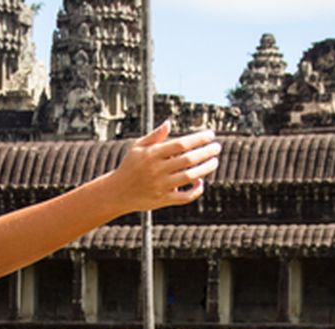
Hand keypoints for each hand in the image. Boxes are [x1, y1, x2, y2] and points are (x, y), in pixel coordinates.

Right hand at [106, 122, 220, 211]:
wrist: (116, 192)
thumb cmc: (130, 166)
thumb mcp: (138, 147)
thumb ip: (154, 136)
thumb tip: (169, 123)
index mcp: (152, 154)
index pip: (181, 144)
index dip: (198, 139)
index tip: (210, 135)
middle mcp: (157, 169)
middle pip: (188, 159)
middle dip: (206, 152)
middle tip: (217, 147)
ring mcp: (161, 186)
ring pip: (190, 177)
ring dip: (205, 168)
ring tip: (214, 162)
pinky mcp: (163, 200)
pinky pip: (185, 196)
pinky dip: (196, 190)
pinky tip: (200, 182)